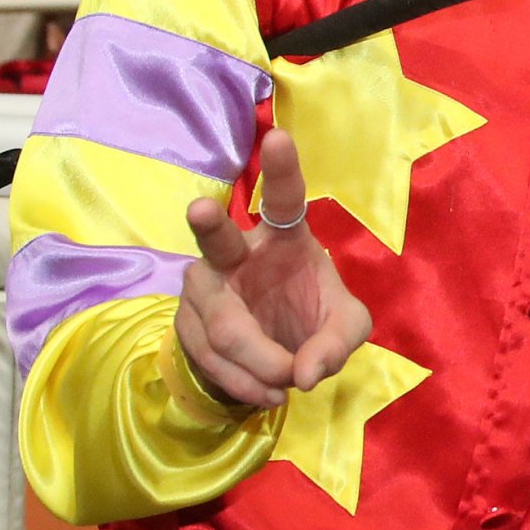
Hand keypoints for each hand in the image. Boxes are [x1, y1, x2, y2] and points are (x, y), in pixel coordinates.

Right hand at [173, 128, 370, 407]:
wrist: (265, 358)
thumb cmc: (308, 319)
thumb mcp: (344, 328)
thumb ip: (338, 343)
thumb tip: (305, 373)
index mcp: (282, 236)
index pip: (282, 198)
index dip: (281, 170)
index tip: (279, 137)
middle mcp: (235, 252)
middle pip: (216, 239)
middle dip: (208, 224)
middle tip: (200, 208)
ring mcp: (204, 287)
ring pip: (224, 326)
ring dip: (262, 363)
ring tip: (288, 383)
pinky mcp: (185, 323)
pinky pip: (213, 358)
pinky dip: (247, 383)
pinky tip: (268, 392)